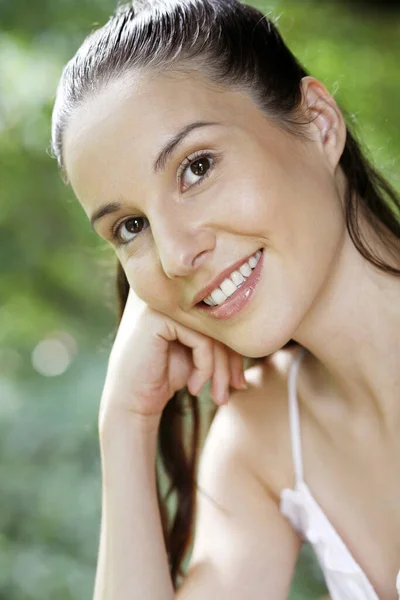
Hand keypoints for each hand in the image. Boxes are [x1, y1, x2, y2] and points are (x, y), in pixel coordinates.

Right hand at [99, 288, 246, 426]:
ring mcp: (160, 300)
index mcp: (180, 293)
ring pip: (214, 328)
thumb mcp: (202, 351)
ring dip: (221, 368)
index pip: (222, 311)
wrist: (131, 402)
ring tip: (220, 396)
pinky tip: (194, 387)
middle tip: (236, 388)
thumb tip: (265, 333)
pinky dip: (205, 366)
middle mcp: (169, 290)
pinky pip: (201, 338)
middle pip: (220, 317)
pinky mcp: (156, 317)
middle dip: (232, 359)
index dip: (236, 346)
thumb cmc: (167, 375)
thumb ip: (224, 333)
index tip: (238, 381)